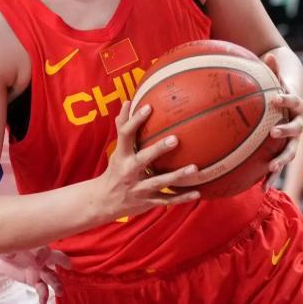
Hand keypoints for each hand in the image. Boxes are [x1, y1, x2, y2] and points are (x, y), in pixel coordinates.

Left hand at [0, 247, 71, 303]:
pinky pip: (42, 289)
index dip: (43, 255)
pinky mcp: (35, 281)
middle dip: (62, 261)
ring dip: (57, 284)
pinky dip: (44, 295)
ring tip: (60, 292)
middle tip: (67, 266)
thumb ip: (9, 251)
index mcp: (36, 246)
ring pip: (52, 277)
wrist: (4, 258)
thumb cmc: (9, 247)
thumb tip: (10, 254)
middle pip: (56, 258)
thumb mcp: (7, 247)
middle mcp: (42, 258)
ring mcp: (40, 270)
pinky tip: (43, 302)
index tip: (37, 262)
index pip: (44, 249)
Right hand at [98, 101, 199, 218]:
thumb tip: (127, 102)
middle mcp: (129, 171)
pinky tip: (198, 192)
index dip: (136, 120)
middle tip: (175, 139)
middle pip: (143, 158)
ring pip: (159, 181)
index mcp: (122, 156)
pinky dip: (182, 197)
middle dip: (158, 150)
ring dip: (177, 175)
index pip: (126, 134)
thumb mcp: (116, 150)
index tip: (148, 107)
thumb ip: (123, 128)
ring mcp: (139, 188)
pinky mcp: (148, 201)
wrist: (105, 201)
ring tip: (194, 168)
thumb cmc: (115, 170)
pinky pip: (167, 199)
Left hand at [263, 53, 302, 187]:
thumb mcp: (277, 76)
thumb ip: (273, 68)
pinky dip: (270, 177)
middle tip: (273, 133)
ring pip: (289, 151)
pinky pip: (278, 164)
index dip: (285, 99)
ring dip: (281, 160)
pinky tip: (260, 189)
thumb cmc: (280, 86)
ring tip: (270, 168)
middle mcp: (297, 123)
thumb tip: (268, 54)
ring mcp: (292, 139)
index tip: (274, 97)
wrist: (291, 101)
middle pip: (295, 128)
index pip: (293, 101)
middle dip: (285, 132)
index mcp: (295, 104)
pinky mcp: (283, 150)